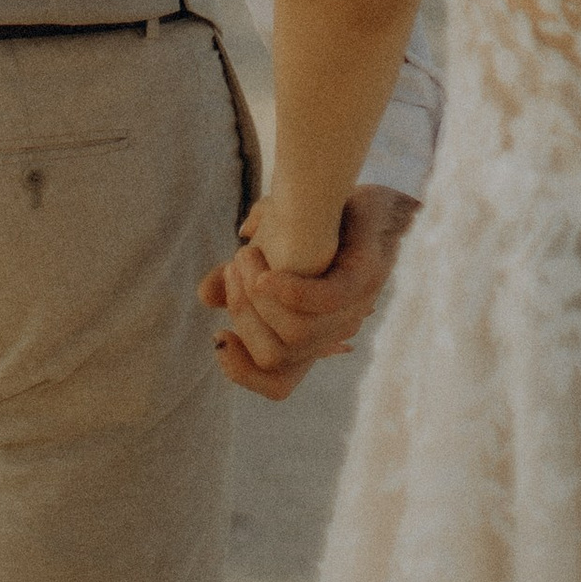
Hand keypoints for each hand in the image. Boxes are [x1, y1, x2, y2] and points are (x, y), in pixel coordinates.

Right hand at [198, 187, 417, 400]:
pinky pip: (325, 302)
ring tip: (246, 256)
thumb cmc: (320, 229)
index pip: (278, 385)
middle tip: (234, 268)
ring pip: (294, 335)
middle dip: (242, 314)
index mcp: (314, 336)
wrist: (374, 196)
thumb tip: (206, 297)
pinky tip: (267, 274)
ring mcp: (353, 307)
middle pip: (274, 358)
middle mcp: (335, 332)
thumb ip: (241, 278)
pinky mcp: (364, 276)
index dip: (243, 372)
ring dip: (257, 296)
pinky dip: (291, 292)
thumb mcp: (271, 255)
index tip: (219, 335)